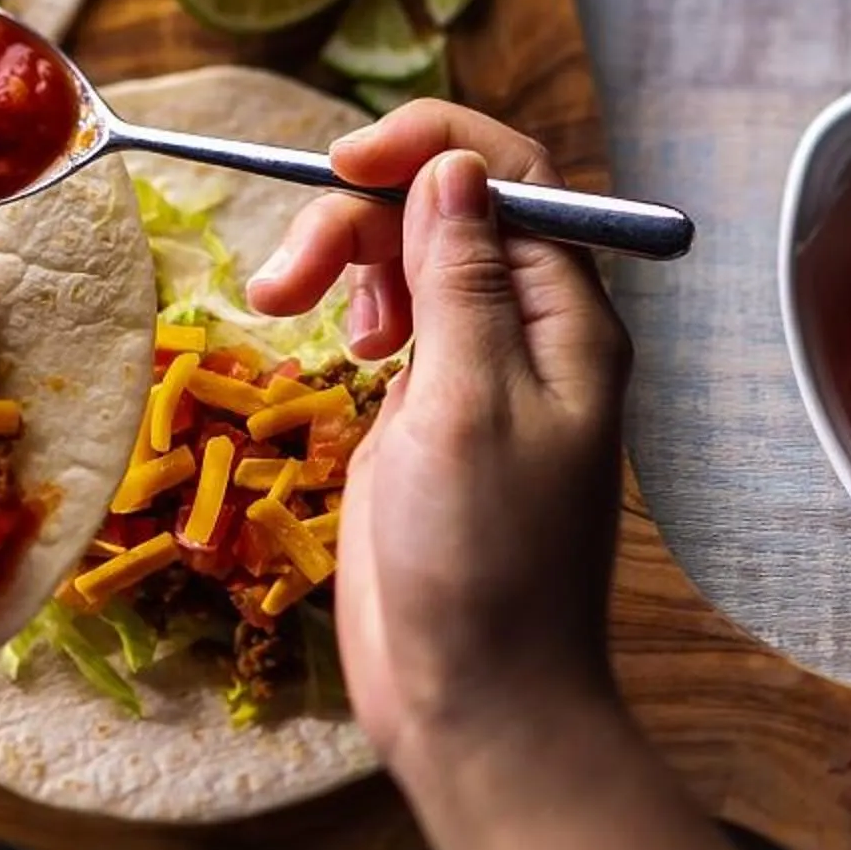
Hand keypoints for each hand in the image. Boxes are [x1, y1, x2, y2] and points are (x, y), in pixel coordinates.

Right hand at [245, 104, 632, 777]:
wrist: (477, 700)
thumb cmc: (483, 565)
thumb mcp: (465, 406)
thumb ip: (461, 282)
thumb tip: (454, 171)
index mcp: (568, 320)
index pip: (513, 177)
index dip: (426, 149)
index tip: (338, 164)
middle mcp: (530, 331)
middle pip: (443, 211)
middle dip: (356, 217)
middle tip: (281, 279)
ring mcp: (477, 371)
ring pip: (409, 258)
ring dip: (343, 259)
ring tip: (286, 308)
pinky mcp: (429, 412)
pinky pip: (395, 319)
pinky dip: (350, 308)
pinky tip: (332, 344)